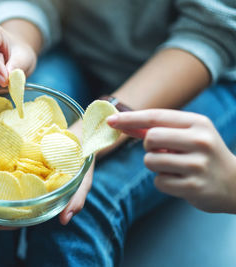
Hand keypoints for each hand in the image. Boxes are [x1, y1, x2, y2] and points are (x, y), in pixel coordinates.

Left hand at [0, 119, 94, 227]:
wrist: (80, 134)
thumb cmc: (81, 159)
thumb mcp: (81, 179)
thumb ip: (75, 199)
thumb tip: (64, 220)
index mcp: (39, 199)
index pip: (17, 217)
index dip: (0, 222)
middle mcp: (26, 189)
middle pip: (0, 204)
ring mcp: (19, 174)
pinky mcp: (15, 158)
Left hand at [107, 109, 235, 212]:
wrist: (235, 184)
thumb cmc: (202, 155)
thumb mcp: (188, 134)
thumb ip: (158, 129)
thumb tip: (122, 123)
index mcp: (198, 123)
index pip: (155, 117)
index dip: (130, 118)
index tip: (110, 120)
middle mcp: (200, 141)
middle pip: (150, 139)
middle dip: (148, 147)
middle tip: (161, 151)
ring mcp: (198, 165)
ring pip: (151, 161)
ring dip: (155, 165)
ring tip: (174, 167)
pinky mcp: (193, 186)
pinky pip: (159, 182)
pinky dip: (164, 182)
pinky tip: (180, 181)